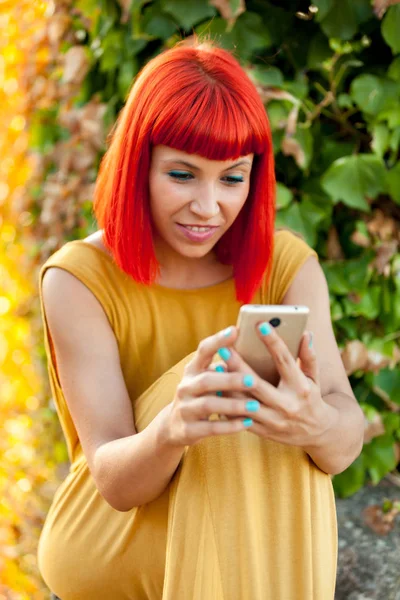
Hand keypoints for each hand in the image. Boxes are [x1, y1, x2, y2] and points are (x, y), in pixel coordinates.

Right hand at [163, 326, 260, 446]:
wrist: (174, 427)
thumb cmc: (200, 396)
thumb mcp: (205, 379)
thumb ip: (222, 367)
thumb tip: (250, 349)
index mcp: (192, 370)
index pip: (203, 350)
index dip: (218, 341)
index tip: (235, 331)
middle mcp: (185, 387)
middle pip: (206, 380)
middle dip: (230, 380)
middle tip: (253, 380)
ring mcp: (185, 409)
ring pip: (209, 405)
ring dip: (233, 405)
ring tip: (255, 406)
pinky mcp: (188, 429)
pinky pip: (211, 428)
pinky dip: (230, 426)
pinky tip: (247, 423)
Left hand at [217, 323, 332, 448]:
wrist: (316, 434)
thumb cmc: (311, 397)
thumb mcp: (314, 377)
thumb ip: (309, 356)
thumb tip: (305, 333)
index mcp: (300, 387)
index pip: (285, 361)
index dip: (273, 342)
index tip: (260, 325)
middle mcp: (287, 405)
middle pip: (257, 384)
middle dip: (238, 366)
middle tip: (223, 347)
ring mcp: (274, 420)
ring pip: (244, 403)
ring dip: (228, 386)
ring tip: (215, 368)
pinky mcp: (263, 431)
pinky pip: (240, 419)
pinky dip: (228, 405)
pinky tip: (216, 390)